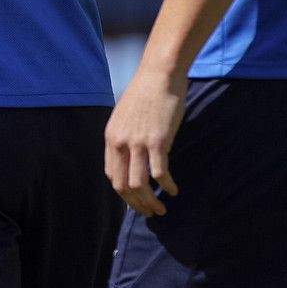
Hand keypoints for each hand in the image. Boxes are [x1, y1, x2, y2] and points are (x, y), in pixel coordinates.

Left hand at [105, 64, 184, 216]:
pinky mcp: (158, 141)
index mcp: (111, 138)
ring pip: (139, 185)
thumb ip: (125, 138)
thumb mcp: (125, 117)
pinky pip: (160, 173)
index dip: (123, 193)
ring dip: (150, 202)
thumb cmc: (146, 94)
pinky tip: (174, 190)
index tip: (135, 201)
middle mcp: (121, 143)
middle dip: (136, 204)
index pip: (112, 176)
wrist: (159, 74)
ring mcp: (138, 142)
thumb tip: (131, 158)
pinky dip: (167, 186)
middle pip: (123, 186)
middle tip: (149, 212)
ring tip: (161, 209)